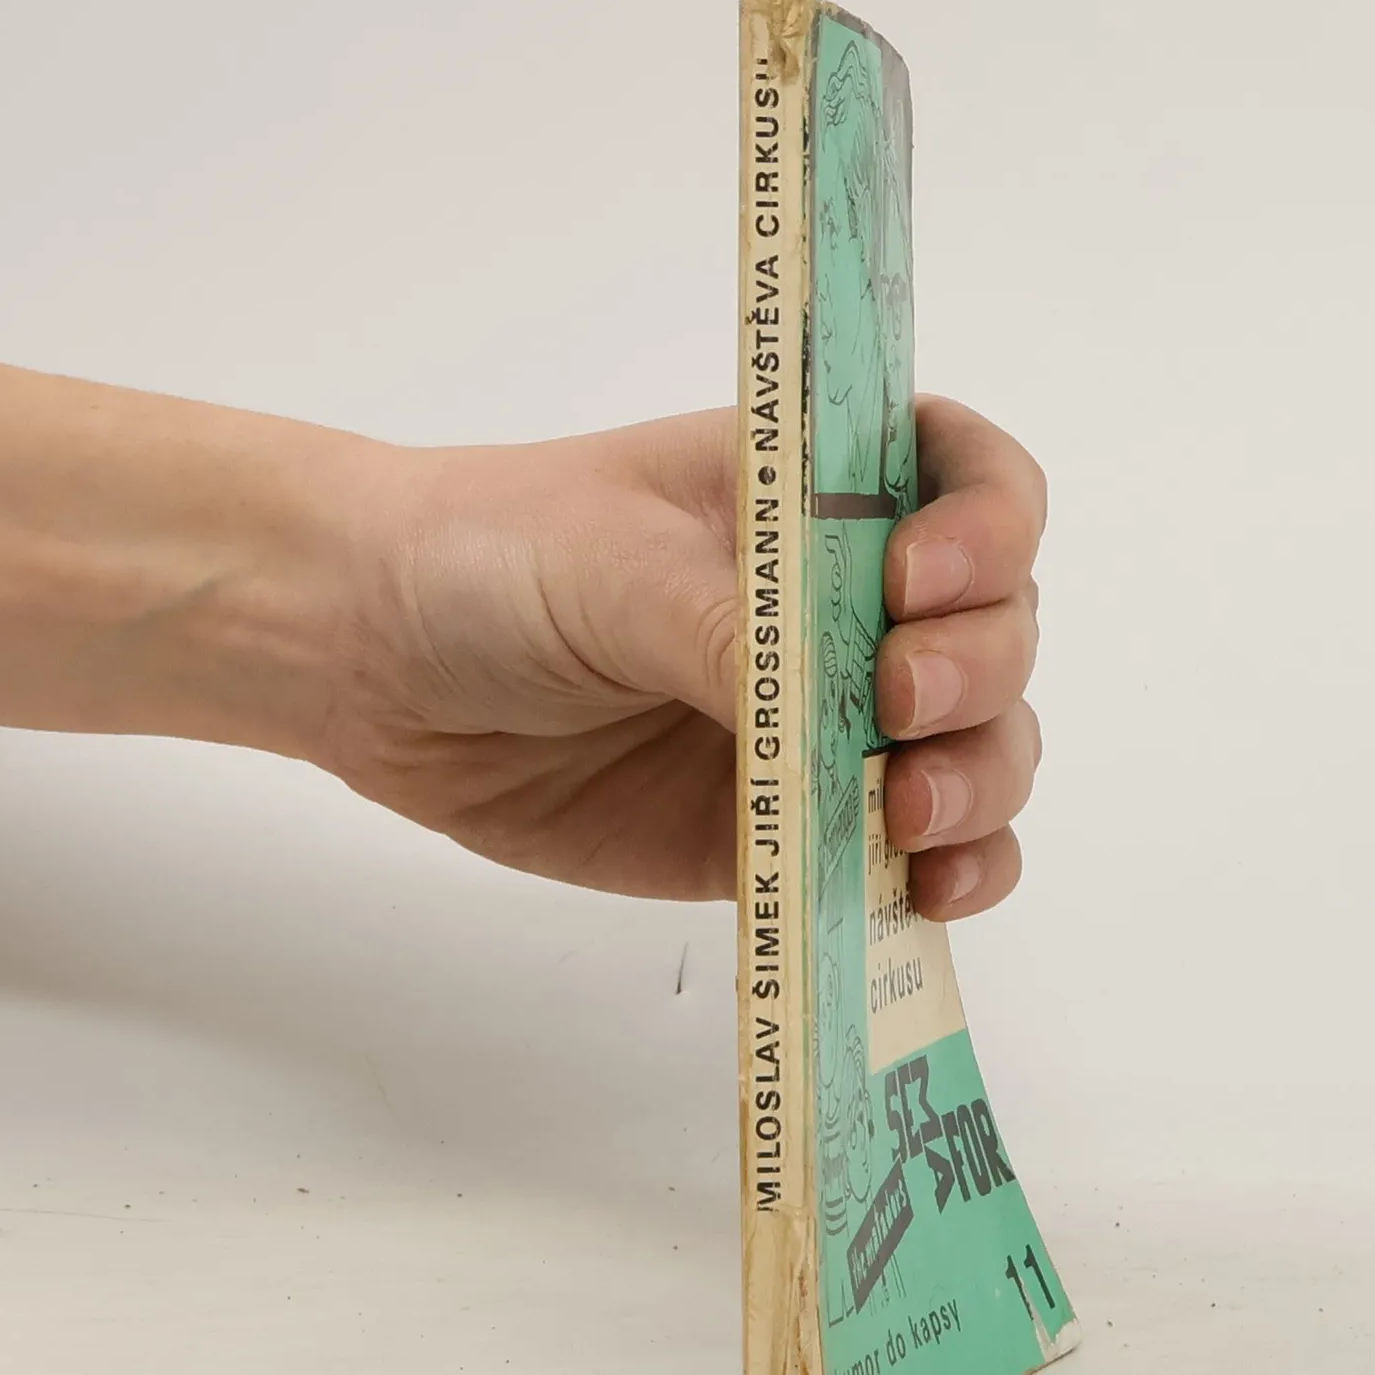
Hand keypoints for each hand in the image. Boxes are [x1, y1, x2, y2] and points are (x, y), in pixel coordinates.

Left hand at [325, 396, 1045, 916]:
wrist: (375, 658)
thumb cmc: (491, 555)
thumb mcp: (613, 563)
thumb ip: (730, 634)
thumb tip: (835, 723)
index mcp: (821, 495)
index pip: (975, 486)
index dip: (987, 531)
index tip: (918, 580)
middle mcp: (851, 604)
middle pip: (998, 630)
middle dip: (977, 672)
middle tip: (898, 706)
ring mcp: (831, 721)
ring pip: (980, 749)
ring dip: (980, 782)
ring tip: (912, 815)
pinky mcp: (795, 826)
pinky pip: (913, 854)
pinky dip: (953, 873)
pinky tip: (931, 889)